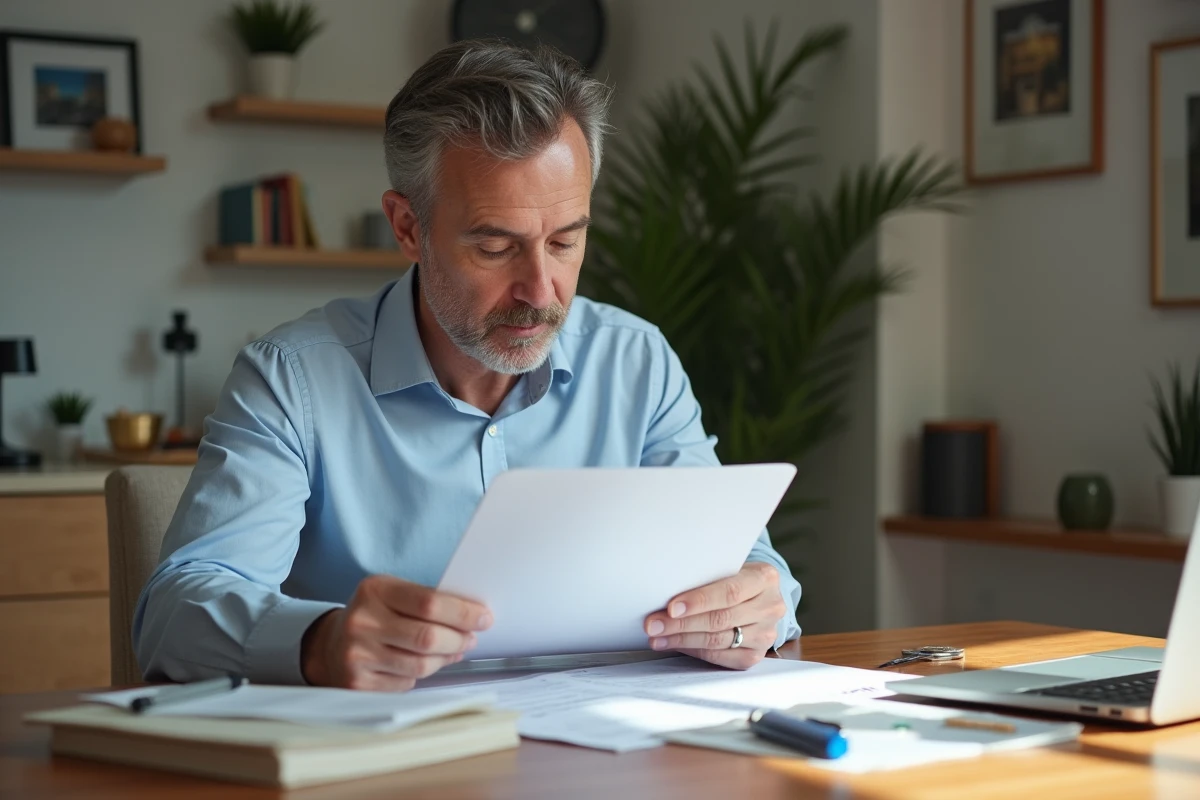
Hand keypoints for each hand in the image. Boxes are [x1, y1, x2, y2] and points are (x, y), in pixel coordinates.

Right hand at [301, 574, 492, 690]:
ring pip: (421, 665)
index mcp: (374, 590)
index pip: (429, 602)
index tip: (484, 618)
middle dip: (459, 639)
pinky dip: (422, 675)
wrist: (330, 646)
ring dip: (445, 659)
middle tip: (472, 638)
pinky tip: (424, 664)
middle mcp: (362, 622)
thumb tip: (474, 618)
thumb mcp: (393, 595)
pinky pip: (406, 683)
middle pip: (428, 637)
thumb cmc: (376, 617)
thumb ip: (428, 602)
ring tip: (453, 650)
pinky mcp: (357, 684)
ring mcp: (357, 655)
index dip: (462, 612)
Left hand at [643, 562, 785, 668]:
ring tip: (658, 636)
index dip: (699, 601)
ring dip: (682, 639)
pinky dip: (694, 650)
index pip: (729, 592)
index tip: (671, 607)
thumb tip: (665, 590)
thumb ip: (706, 576)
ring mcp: (766, 634)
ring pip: (718, 640)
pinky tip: (675, 644)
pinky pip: (721, 657)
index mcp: (765, 578)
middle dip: (681, 623)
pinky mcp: (756, 655)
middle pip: (720, 619)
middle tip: (654, 624)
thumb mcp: (727, 568)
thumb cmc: (734, 578)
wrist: (757, 597)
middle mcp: (771, 607)